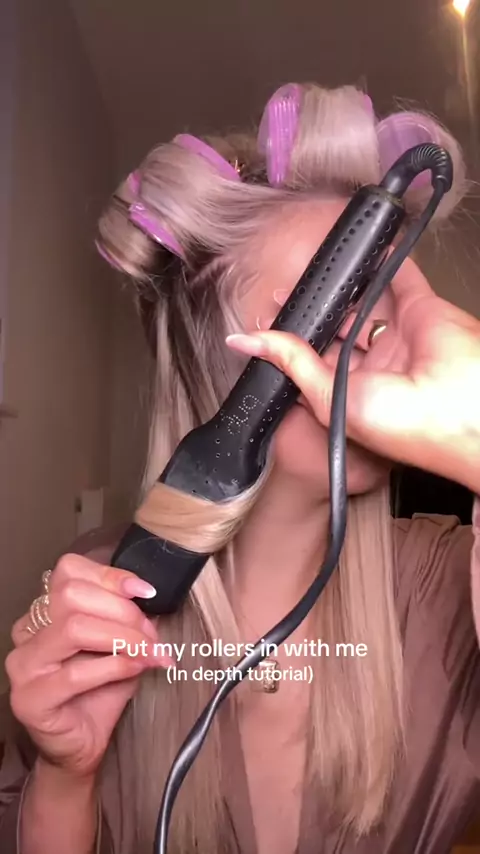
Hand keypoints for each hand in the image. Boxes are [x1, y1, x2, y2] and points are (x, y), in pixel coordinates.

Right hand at [5, 554, 171, 779]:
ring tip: (150, 652)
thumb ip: (126, 617)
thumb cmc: (100, 690)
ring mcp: (23, 664)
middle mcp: (27, 631)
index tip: (147, 592)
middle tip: (152, 634)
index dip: (111, 576)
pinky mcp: (29, 698)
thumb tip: (148, 598)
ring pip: (74, 628)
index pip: (70, 571)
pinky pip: (75, 673)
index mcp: (45, 610)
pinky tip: (137, 668)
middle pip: (73, 595)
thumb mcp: (119, 643)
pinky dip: (115, 666)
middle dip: (122, 611)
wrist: (84, 744)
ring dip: (123, 637)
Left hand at [226, 258, 479, 491]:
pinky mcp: (420, 309)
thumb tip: (243, 342)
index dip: (290, 340)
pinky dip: (384, 262)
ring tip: (313, 270)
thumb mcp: (328, 396)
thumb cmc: (401, 425)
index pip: (314, 360)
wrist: (456, 411)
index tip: (267, 318)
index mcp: (352, 391)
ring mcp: (399, 335)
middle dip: (313, 312)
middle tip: (284, 291)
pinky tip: (365, 249)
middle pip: (337, 328)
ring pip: (364, 302)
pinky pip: (400, 279)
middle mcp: (375, 364)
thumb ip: (291, 363)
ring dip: (342, 287)